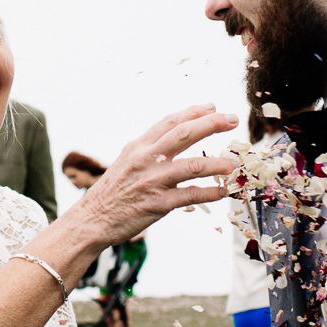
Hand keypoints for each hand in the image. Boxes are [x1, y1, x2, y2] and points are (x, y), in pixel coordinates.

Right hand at [74, 105, 236, 247]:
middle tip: (232, 119)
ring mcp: (153, 181)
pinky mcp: (158, 204)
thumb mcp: (126, 162)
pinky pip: (191, 195)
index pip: (170, 122)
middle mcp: (146, 159)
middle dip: (212, 124)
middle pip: (184, 134)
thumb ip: (149, 151)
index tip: (213, 107)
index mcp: (138, 146)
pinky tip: (223, 192)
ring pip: (193, 166)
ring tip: (233, 163)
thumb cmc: (112, 192)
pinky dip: (210, 193)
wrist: (92, 219)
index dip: (193, 112)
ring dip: (217, 163)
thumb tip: (175, 140)